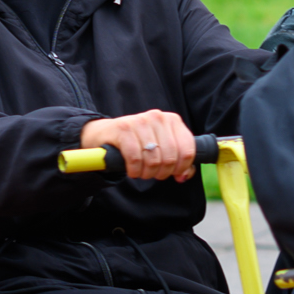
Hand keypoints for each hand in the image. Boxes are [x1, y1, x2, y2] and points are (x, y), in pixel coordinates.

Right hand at [80, 109, 199, 183]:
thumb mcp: (160, 148)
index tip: (174, 174)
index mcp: (172, 120)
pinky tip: (132, 171)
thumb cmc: (137, 143)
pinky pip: (136, 158)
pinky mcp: (124, 128)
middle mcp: (158, 117)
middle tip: (153, 175)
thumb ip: (178, 161)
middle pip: (170, 157)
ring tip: (142, 173)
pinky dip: (135, 170)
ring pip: (153, 159)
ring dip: (147, 173)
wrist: (105, 133)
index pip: (188, 149)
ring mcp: (141, 121)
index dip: (182, 167)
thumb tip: (184, 175)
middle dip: (162, 173)